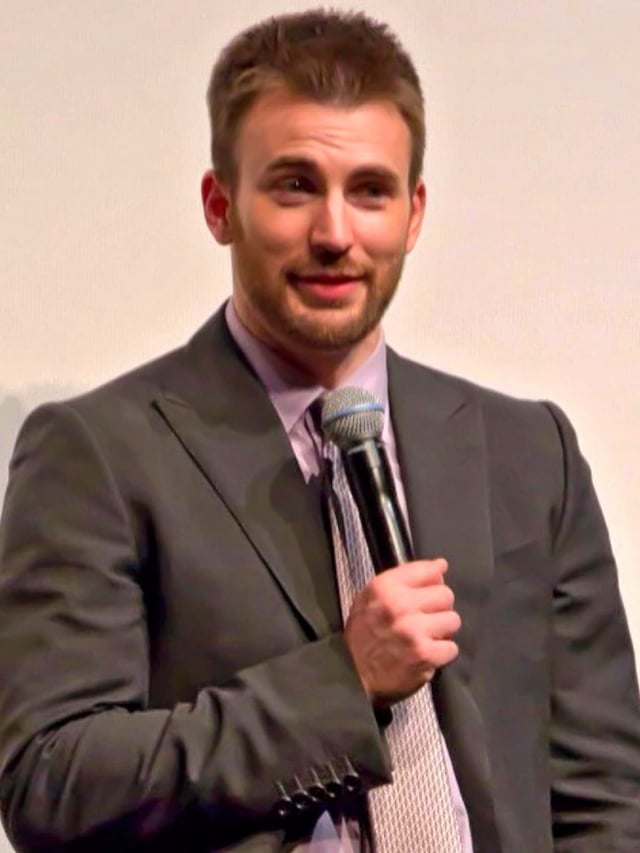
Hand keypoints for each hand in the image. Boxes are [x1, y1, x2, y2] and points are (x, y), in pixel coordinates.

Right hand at [344, 558, 460, 706]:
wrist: (352, 676)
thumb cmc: (363, 635)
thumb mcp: (371, 598)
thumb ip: (405, 578)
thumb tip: (441, 565)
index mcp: (384, 587)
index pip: (430, 570)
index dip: (433, 582)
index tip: (428, 591)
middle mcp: (399, 605)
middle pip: (446, 595)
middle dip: (439, 608)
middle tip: (425, 619)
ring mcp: (413, 630)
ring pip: (453, 620)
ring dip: (442, 630)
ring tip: (426, 637)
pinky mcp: (424, 654)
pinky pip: (452, 647)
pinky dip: (442, 652)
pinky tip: (427, 653)